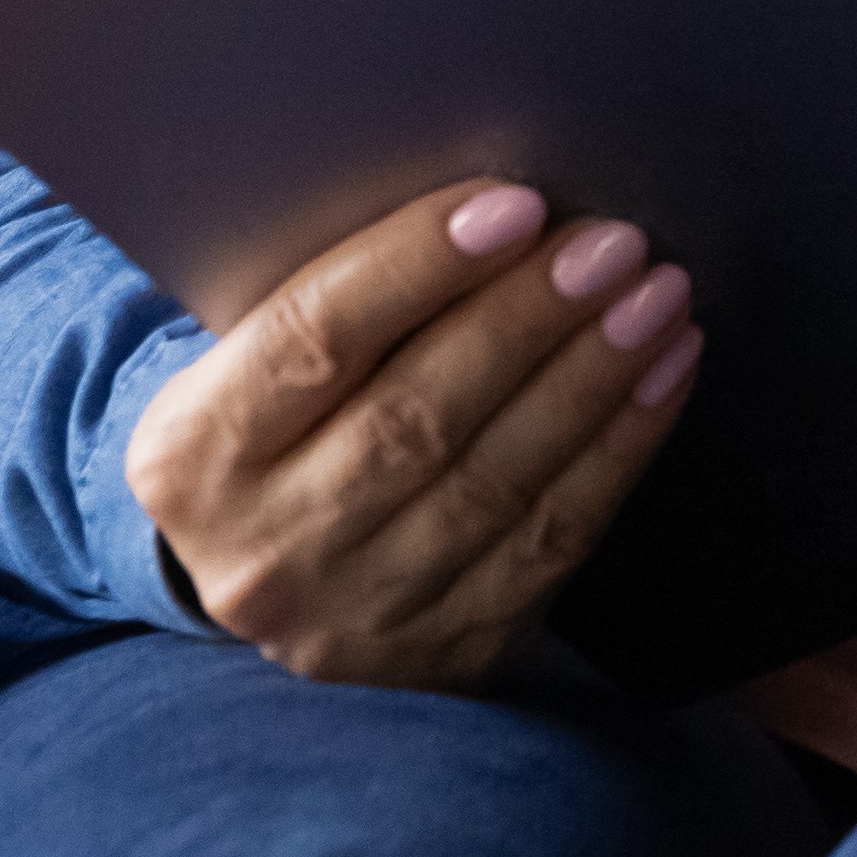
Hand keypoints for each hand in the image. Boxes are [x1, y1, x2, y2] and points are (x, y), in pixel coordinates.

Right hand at [122, 178, 701, 688]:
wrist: (272, 578)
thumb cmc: (281, 425)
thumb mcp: (250, 367)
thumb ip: (339, 302)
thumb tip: (499, 211)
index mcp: (190, 456)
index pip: (310, 340)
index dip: (416, 266)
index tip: (517, 205)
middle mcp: (263, 549)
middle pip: (414, 416)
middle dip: (528, 319)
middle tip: (616, 244)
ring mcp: (355, 616)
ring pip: (494, 481)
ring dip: (592, 378)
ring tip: (658, 298)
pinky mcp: (446, 652)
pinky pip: (552, 539)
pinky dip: (620, 447)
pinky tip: (665, 373)